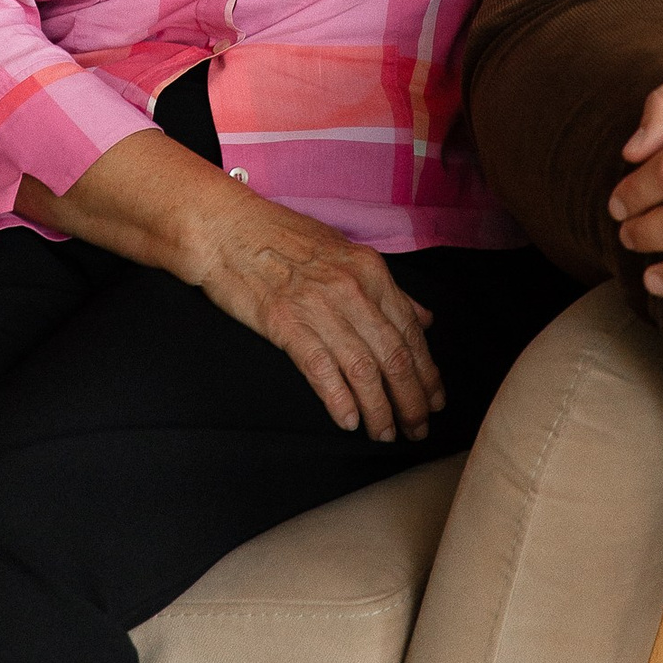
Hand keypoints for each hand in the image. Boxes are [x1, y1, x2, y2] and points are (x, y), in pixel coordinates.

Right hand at [190, 191, 444, 443]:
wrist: (228, 228)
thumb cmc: (285, 237)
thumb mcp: (344, 251)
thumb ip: (386, 289)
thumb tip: (423, 319)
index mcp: (371, 270)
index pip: (410, 331)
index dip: (427, 373)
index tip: (435, 400)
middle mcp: (351, 288)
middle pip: (393, 356)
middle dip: (411, 400)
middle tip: (417, 430)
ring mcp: (318, 305)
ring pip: (363, 369)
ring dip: (379, 409)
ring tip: (385, 433)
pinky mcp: (285, 322)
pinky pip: (321, 369)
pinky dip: (339, 400)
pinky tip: (348, 421)